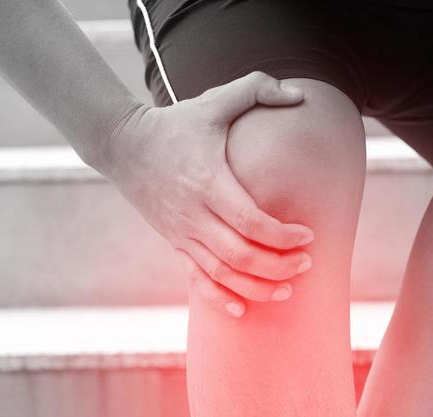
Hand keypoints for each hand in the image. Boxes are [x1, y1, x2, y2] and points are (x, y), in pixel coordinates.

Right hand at [102, 72, 314, 316]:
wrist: (123, 146)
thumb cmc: (176, 123)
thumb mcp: (214, 100)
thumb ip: (256, 89)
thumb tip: (299, 96)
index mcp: (208, 182)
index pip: (250, 221)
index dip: (282, 235)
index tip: (308, 234)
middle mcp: (194, 215)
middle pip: (240, 255)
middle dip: (278, 266)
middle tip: (307, 263)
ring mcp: (182, 233)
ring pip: (222, 274)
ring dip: (257, 287)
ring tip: (287, 289)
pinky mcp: (174, 243)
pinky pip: (197, 280)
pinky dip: (220, 299)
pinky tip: (242, 310)